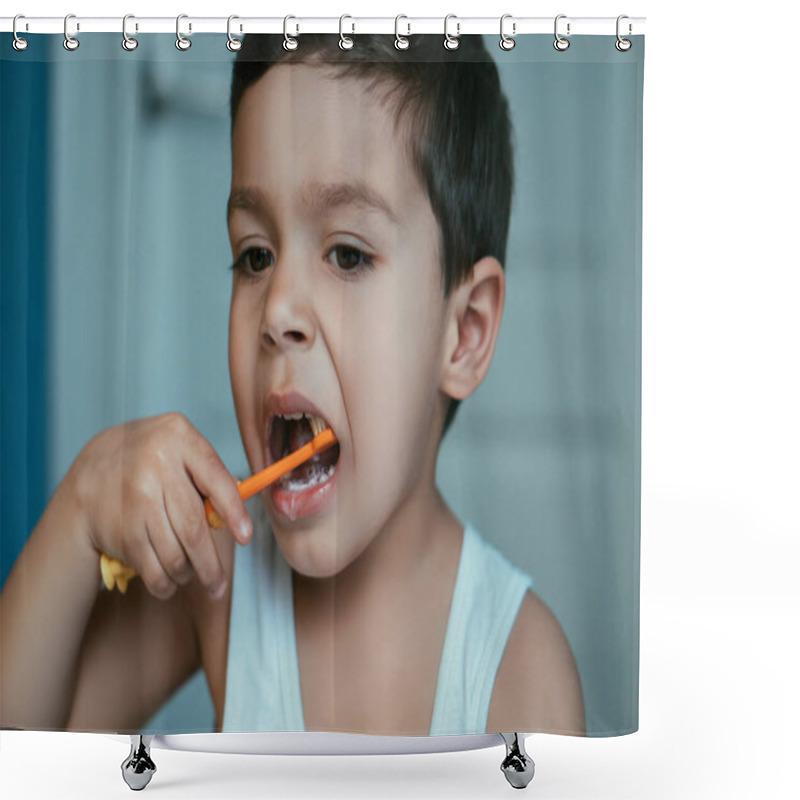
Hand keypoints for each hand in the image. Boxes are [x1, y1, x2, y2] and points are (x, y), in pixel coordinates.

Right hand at [69, 412, 251, 599]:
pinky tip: (170, 583)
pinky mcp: (120, 527)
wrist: (94, 471)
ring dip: (188, 573)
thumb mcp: (182, 451)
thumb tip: (232, 521)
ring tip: (192, 575)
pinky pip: (150, 566)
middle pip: (193, 527)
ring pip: (174, 553)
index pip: (216, 480)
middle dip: (210, 564)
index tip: (245, 538)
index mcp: (179, 438)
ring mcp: (134, 497)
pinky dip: (164, 582)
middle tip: (219, 585)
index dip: (234, 512)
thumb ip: (209, 477)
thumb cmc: (155, 462)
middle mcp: (155, 465)